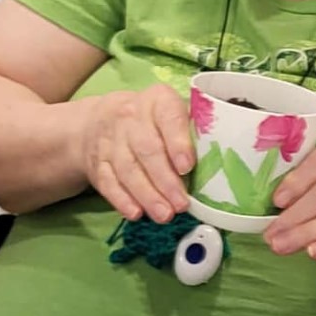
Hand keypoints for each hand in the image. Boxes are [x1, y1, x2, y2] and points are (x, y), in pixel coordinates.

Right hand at [81, 84, 193, 222]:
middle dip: (165, 180)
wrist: (102, 118)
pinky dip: (122, 200)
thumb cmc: (152, 119)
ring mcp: (110, 140)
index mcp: (157, 100)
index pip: (168, 118)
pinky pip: (108, 183)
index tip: (187, 168)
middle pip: (147, 150)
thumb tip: (218, 159)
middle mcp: (130, 117)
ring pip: (128, 169)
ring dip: (147, 195)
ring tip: (165, 215)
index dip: (178, 143)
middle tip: (181, 204)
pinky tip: (136, 213)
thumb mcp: (172, 111)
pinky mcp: (97, 163)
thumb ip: (192, 129)